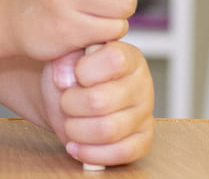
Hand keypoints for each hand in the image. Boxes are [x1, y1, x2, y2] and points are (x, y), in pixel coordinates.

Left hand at [39, 41, 154, 166]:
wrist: (65, 98)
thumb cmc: (69, 73)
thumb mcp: (63, 54)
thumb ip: (66, 55)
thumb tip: (67, 78)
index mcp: (128, 56)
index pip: (115, 59)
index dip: (86, 69)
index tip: (72, 74)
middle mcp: (142, 84)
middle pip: (102, 100)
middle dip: (71, 104)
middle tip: (65, 102)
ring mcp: (145, 114)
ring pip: (108, 130)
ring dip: (77, 130)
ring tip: (69, 123)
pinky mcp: (143, 141)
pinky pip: (122, 153)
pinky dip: (91, 153)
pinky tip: (76, 145)